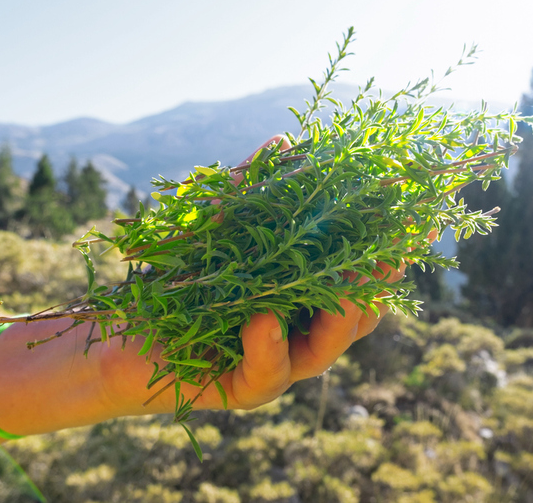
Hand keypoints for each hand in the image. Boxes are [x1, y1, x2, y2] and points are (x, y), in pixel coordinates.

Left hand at [99, 136, 425, 412]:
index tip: (417, 218)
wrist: (115, 336)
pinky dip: (268, 347)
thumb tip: (284, 140)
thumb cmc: (171, 278)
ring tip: (346, 290)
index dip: (391, 249)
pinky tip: (262, 318)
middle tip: (391, 254)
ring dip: (340, 318)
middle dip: (379, 285)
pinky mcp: (240, 391)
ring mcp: (275, 365)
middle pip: (359, 316)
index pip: (360, 273)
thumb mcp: (211, 224)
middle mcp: (299, 331)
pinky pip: (267, 375)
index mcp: (303, 294)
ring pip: (326, 350)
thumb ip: (247, 188)